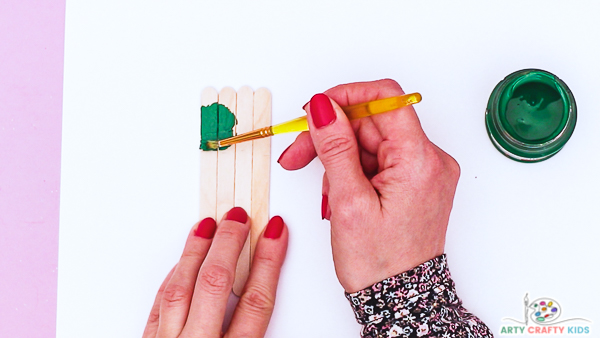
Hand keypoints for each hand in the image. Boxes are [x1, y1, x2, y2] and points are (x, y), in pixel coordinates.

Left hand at [143, 207, 287, 337]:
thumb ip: (251, 331)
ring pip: (181, 288)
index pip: (256, 301)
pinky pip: (159, 305)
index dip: (268, 261)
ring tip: (208, 225)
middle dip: (228, 244)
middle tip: (239, 218)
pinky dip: (173, 279)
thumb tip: (258, 289)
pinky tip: (183, 263)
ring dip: (195, 251)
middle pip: (215, 283)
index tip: (275, 233)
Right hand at [278, 79, 458, 292]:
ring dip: (339, 157)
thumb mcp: (348, 203)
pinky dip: (353, 170)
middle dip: (331, 134)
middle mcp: (430, 160)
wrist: (400, 300)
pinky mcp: (414, 181)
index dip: (345, 96)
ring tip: (325, 191)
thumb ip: (335, 147)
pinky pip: (379, 159)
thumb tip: (323, 106)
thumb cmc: (379, 263)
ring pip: (371, 140)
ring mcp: (423, 171)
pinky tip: (340, 192)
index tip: (316, 109)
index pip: (385, 99)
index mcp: (420, 161)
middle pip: (372, 121)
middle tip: (297, 154)